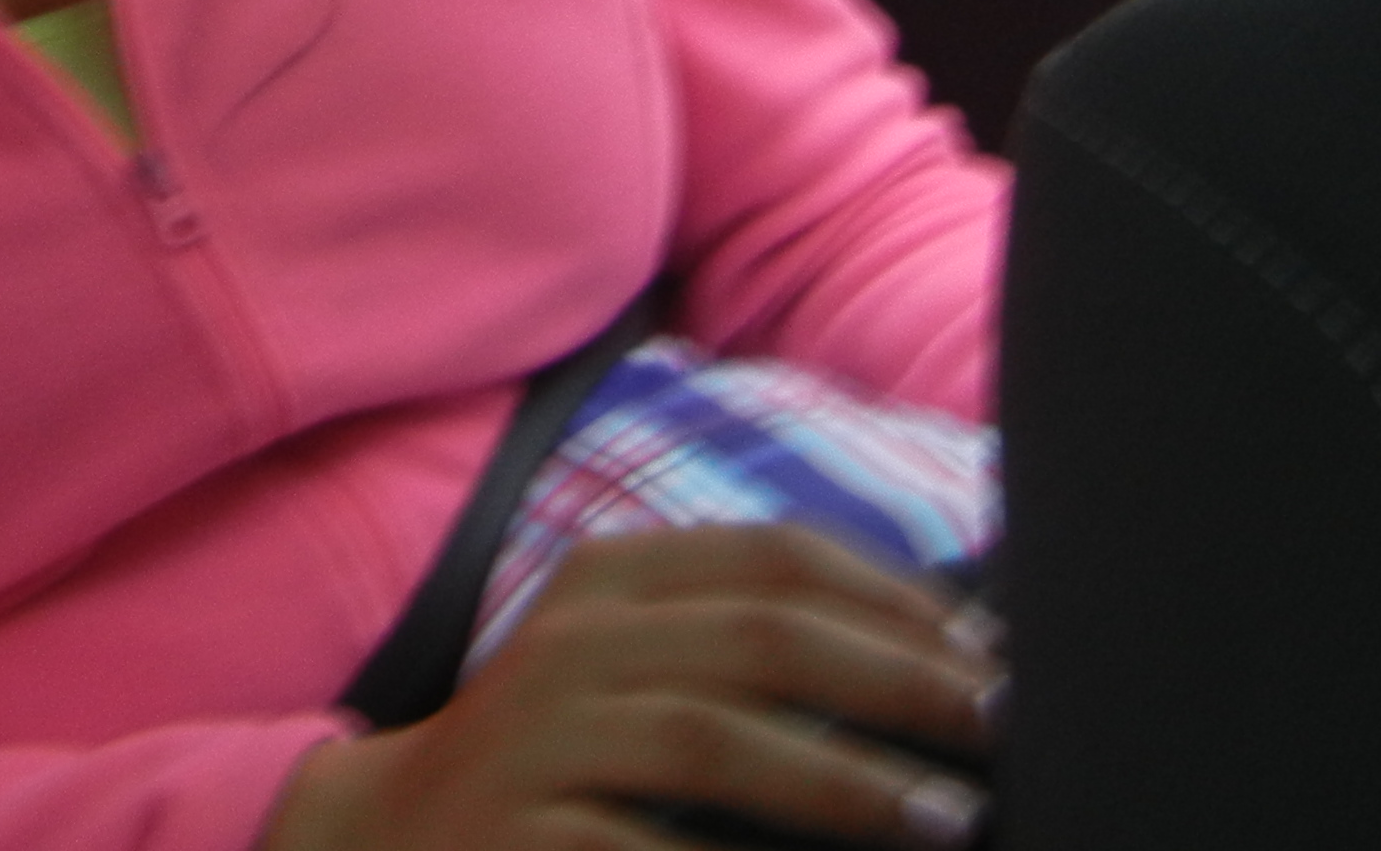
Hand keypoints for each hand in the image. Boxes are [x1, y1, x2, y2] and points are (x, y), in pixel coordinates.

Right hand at [263, 525, 1000, 850]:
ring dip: (845, 780)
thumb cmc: (554, 757)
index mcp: (607, 580)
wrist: (381, 837)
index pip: (772, 557)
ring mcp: (537, 738)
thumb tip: (934, 658)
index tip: (987, 652)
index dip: (892, 599)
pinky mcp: (518, 835)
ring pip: (713, 736)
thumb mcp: (624, 666)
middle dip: (896, 679)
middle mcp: (570, 643)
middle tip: (998, 726)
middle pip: (760, 636)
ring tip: (947, 820)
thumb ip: (736, 643)